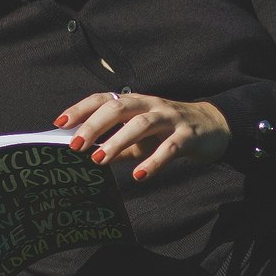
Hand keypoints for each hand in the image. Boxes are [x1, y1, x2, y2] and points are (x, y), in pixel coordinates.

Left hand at [58, 91, 230, 181]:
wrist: (215, 127)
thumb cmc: (170, 132)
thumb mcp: (142, 137)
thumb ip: (118, 144)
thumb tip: (87, 157)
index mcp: (137, 103)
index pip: (105, 99)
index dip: (81, 109)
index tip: (60, 124)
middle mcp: (152, 105)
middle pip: (119, 107)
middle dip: (94, 125)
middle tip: (75, 146)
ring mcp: (171, 119)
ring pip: (142, 124)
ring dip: (118, 141)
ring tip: (99, 160)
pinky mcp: (188, 136)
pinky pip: (169, 148)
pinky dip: (153, 161)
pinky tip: (139, 175)